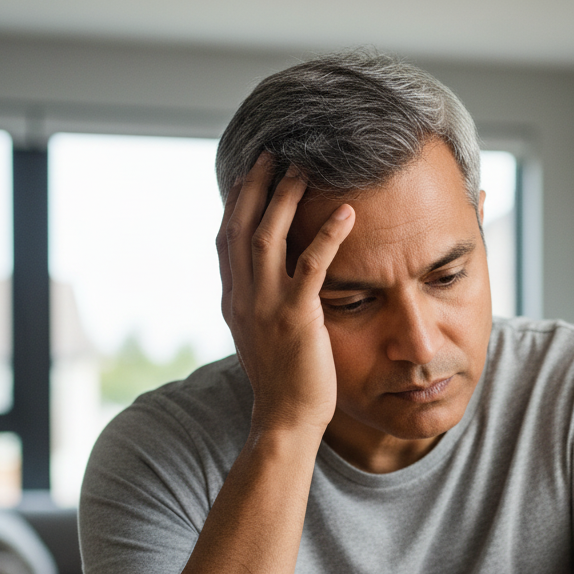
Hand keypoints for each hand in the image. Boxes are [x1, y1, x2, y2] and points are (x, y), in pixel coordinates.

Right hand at [216, 156, 355, 436]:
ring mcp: (266, 307)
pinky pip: (311, 267)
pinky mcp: (297, 318)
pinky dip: (328, 236)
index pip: (227, 239)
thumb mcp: (262, 337)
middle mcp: (242, 298)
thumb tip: (270, 283)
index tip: (252, 173)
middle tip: (273, 153)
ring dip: (284, 199)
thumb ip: (261, 305)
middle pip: (240, 227)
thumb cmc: (284, 382)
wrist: (286, 420)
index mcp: (234, 300)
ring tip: (303, 169)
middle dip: (255, 186)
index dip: (238, 202)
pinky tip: (346, 213)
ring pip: (267, 238)